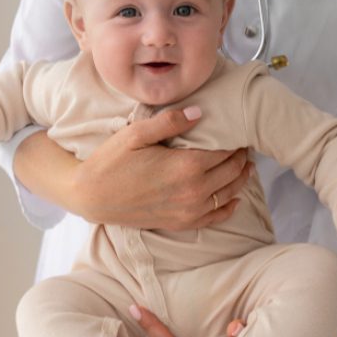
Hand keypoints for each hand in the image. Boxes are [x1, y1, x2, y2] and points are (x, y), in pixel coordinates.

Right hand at [70, 107, 253, 228]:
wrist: (92, 196)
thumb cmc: (111, 162)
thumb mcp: (137, 133)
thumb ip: (170, 122)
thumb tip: (200, 112)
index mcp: (186, 166)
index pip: (225, 151)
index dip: (235, 141)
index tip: (238, 132)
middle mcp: (193, 191)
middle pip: (231, 171)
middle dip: (241, 158)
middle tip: (243, 146)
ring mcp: (189, 210)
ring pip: (229, 194)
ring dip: (240, 179)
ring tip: (244, 166)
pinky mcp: (181, 223)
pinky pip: (216, 217)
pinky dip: (229, 206)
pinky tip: (234, 197)